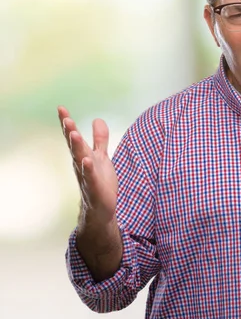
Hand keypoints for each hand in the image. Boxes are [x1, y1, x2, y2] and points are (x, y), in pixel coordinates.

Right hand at [58, 106, 117, 224]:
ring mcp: (87, 176)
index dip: (67, 123)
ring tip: (74, 134)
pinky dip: (88, 168)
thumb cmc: (100, 182)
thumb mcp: (101, 157)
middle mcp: (82, 165)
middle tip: (65, 118)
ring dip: (77, 147)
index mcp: (83, 156)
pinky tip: (86, 160)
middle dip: (70, 132)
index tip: (61, 108)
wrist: (100, 209)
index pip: (73, 137)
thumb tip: (97, 119)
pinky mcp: (95, 188)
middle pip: (75, 146)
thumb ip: (100, 139)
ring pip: (80, 160)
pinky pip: (91, 177)